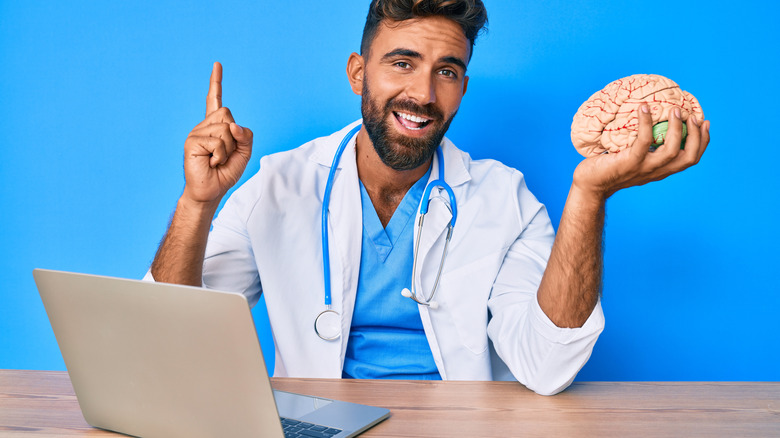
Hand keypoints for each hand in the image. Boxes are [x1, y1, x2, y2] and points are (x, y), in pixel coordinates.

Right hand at [182, 62, 252, 203]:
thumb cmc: (225, 172)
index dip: (216, 82)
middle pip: (227, 115)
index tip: (217, 65)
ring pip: (225, 129)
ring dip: (228, 149)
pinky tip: (211, 162)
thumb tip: (233, 125)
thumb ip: (246, 136)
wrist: (211, 191)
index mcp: (215, 126)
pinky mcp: (192, 141)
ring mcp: (196, 132)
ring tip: (217, 160)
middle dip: (234, 137)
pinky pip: (217, 142)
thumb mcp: (244, 153)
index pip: (215, 101)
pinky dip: (220, 155)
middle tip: (224, 154)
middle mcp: (204, 126)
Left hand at [572, 104, 709, 199]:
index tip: (704, 122)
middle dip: (697, 136)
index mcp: (661, 169)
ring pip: (672, 150)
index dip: (703, 141)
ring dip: (677, 129)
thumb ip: (647, 147)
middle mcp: (656, 171)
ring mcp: (644, 168)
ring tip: (674, 110)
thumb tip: (655, 120)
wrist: (590, 184)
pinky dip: (646, 123)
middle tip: (692, 115)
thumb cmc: (610, 166)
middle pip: (689, 157)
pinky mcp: (629, 163)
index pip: (691, 159)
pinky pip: (644, 141)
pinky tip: (643, 108)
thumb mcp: (635, 157)